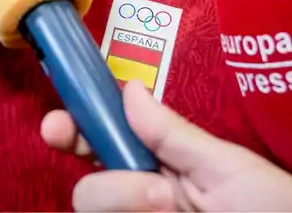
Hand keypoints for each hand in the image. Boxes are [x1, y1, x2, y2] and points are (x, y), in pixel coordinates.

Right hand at [42, 81, 291, 211]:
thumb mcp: (232, 169)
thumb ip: (174, 135)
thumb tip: (130, 91)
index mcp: (168, 173)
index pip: (104, 146)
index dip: (74, 132)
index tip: (59, 127)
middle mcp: (151, 205)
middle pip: (90, 193)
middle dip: (116, 188)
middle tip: (161, 194)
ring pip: (95, 210)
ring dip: (131, 204)